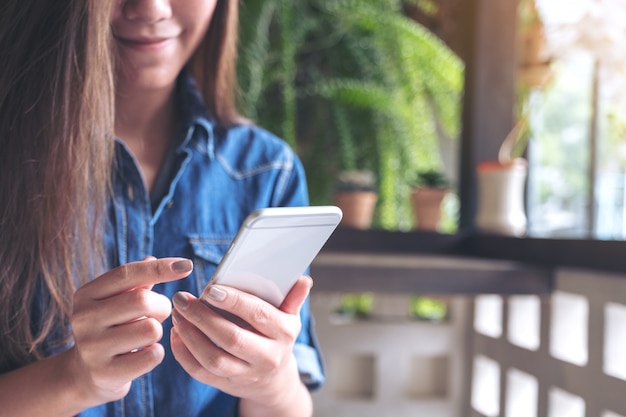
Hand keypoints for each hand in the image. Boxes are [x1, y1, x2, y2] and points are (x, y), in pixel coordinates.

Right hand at [67, 257, 192, 406]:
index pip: (127, 273)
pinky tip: (143, 354)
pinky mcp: (105, 373)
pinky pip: (152, 355)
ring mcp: (92, 348)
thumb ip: (136, 280)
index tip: (188, 265)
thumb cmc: (111, 328)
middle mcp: (84, 319)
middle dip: (162, 306)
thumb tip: (153, 258)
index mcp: (86, 295)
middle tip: (157, 314)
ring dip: (158, 332)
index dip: (160, 268)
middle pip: (142, 300)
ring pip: (151, 329)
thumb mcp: (117, 300)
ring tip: (145, 335)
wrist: (86, 374)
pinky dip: (156, 353)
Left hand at [171, 276, 312, 411]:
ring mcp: (245, 374)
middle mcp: (267, 357)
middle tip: (182, 299)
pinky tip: (176, 333)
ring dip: (189, 335)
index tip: (211, 289)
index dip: (235, 302)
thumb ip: (293, 298)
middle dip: (203, 317)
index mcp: (283, 334)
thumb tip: (305, 279)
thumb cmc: (278, 338)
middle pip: (231, 339)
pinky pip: (200, 372)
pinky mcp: (226, 385)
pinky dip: (184, 354)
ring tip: (177, 314)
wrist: (274, 381)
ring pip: (213, 359)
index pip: (259, 315)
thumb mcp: (290, 318)